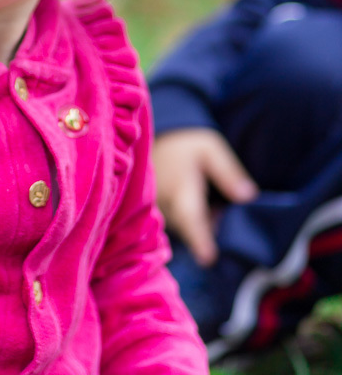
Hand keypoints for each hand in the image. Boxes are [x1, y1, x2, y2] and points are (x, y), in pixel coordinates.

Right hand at [153, 127, 257, 265]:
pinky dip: (190, 222)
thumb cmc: (184, 145)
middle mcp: (167, 206)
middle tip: (220, 214)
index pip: (190, 219)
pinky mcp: (156, 214)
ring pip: (184, 229)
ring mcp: (160, 212)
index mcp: (181, 190)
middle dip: (207, 233)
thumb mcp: (210, 149)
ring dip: (199, 226)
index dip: (199, 240)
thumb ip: (228, 172)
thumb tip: (248, 196)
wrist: (152, 140)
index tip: (208, 259)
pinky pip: (177, 225)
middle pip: (191, 231)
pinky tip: (197, 204)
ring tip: (210, 204)